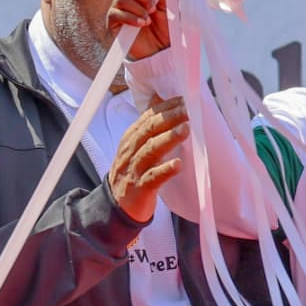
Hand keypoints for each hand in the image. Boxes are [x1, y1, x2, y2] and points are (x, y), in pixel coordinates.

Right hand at [106, 0, 170, 61]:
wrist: (160, 52)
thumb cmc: (167, 30)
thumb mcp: (172, 10)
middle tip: (153, 7)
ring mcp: (119, 9)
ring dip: (137, 7)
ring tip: (148, 18)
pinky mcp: (113, 23)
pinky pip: (116, 14)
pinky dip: (131, 18)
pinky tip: (142, 24)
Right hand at [108, 98, 190, 222]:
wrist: (117, 206)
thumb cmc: (132, 172)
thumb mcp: (136, 147)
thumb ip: (148, 127)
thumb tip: (160, 99)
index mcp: (130, 140)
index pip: (146, 119)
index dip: (163, 108)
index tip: (181, 99)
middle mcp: (130, 152)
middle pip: (148, 131)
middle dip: (168, 118)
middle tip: (187, 110)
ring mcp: (134, 170)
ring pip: (150, 151)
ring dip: (168, 139)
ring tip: (186, 129)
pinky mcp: (140, 188)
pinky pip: (153, 178)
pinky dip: (165, 170)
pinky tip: (178, 164)